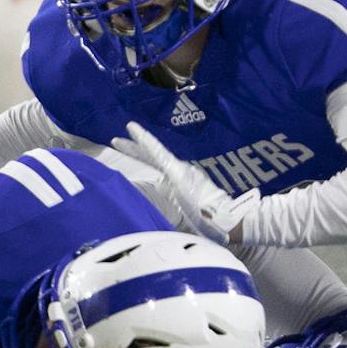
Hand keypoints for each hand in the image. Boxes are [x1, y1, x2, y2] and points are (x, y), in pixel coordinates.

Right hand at [113, 121, 255, 245]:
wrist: (232, 221)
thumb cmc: (209, 219)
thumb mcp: (184, 212)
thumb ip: (164, 201)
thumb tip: (145, 193)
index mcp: (179, 175)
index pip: (157, 153)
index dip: (142, 139)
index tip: (130, 126)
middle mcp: (182, 170)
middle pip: (154, 154)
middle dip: (133, 147)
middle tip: (115, 139)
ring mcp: (186, 175)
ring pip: (159, 162)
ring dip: (142, 156)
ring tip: (126, 150)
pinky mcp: (189, 182)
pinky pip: (166, 171)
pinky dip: (153, 167)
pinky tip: (149, 174)